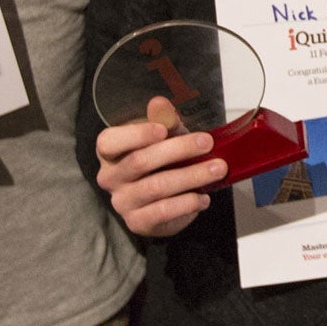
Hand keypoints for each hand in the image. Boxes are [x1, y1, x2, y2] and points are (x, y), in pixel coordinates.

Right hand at [94, 95, 224, 236]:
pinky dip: (187, 203)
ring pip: (156, 187)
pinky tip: (204, 197)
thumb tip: (159, 103)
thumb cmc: (160, 158)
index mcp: (110, 152)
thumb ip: (162, 120)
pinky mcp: (138, 222)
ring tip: (217, 169)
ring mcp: (123, 202)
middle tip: (207, 143)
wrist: (162, 198)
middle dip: (178, 150)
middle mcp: (110, 177)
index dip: (136, 135)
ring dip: (192, 176)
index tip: (163, 129)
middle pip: (140, 161)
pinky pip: (163, 212)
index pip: (109, 141)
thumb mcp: (163, 135)